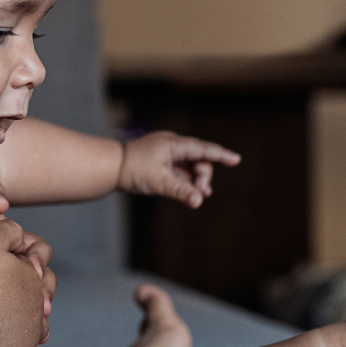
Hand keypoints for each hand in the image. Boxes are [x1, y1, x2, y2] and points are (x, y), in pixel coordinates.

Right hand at [0, 220, 53, 346]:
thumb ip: (10, 229)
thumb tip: (22, 236)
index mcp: (34, 275)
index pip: (41, 255)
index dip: (25, 249)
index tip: (4, 252)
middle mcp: (38, 306)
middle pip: (45, 291)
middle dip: (34, 285)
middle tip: (7, 284)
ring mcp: (30, 335)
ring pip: (41, 326)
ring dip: (33, 321)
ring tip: (13, 318)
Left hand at [119, 131, 239, 208]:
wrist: (108, 166)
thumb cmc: (132, 170)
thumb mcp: (159, 183)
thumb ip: (181, 191)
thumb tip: (199, 201)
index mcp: (173, 144)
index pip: (203, 149)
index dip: (221, 155)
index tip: (237, 159)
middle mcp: (171, 145)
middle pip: (197, 159)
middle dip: (203, 176)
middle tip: (202, 192)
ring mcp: (165, 152)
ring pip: (188, 165)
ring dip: (195, 179)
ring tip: (199, 194)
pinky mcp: (159, 160)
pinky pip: (178, 168)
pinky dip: (185, 179)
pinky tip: (190, 191)